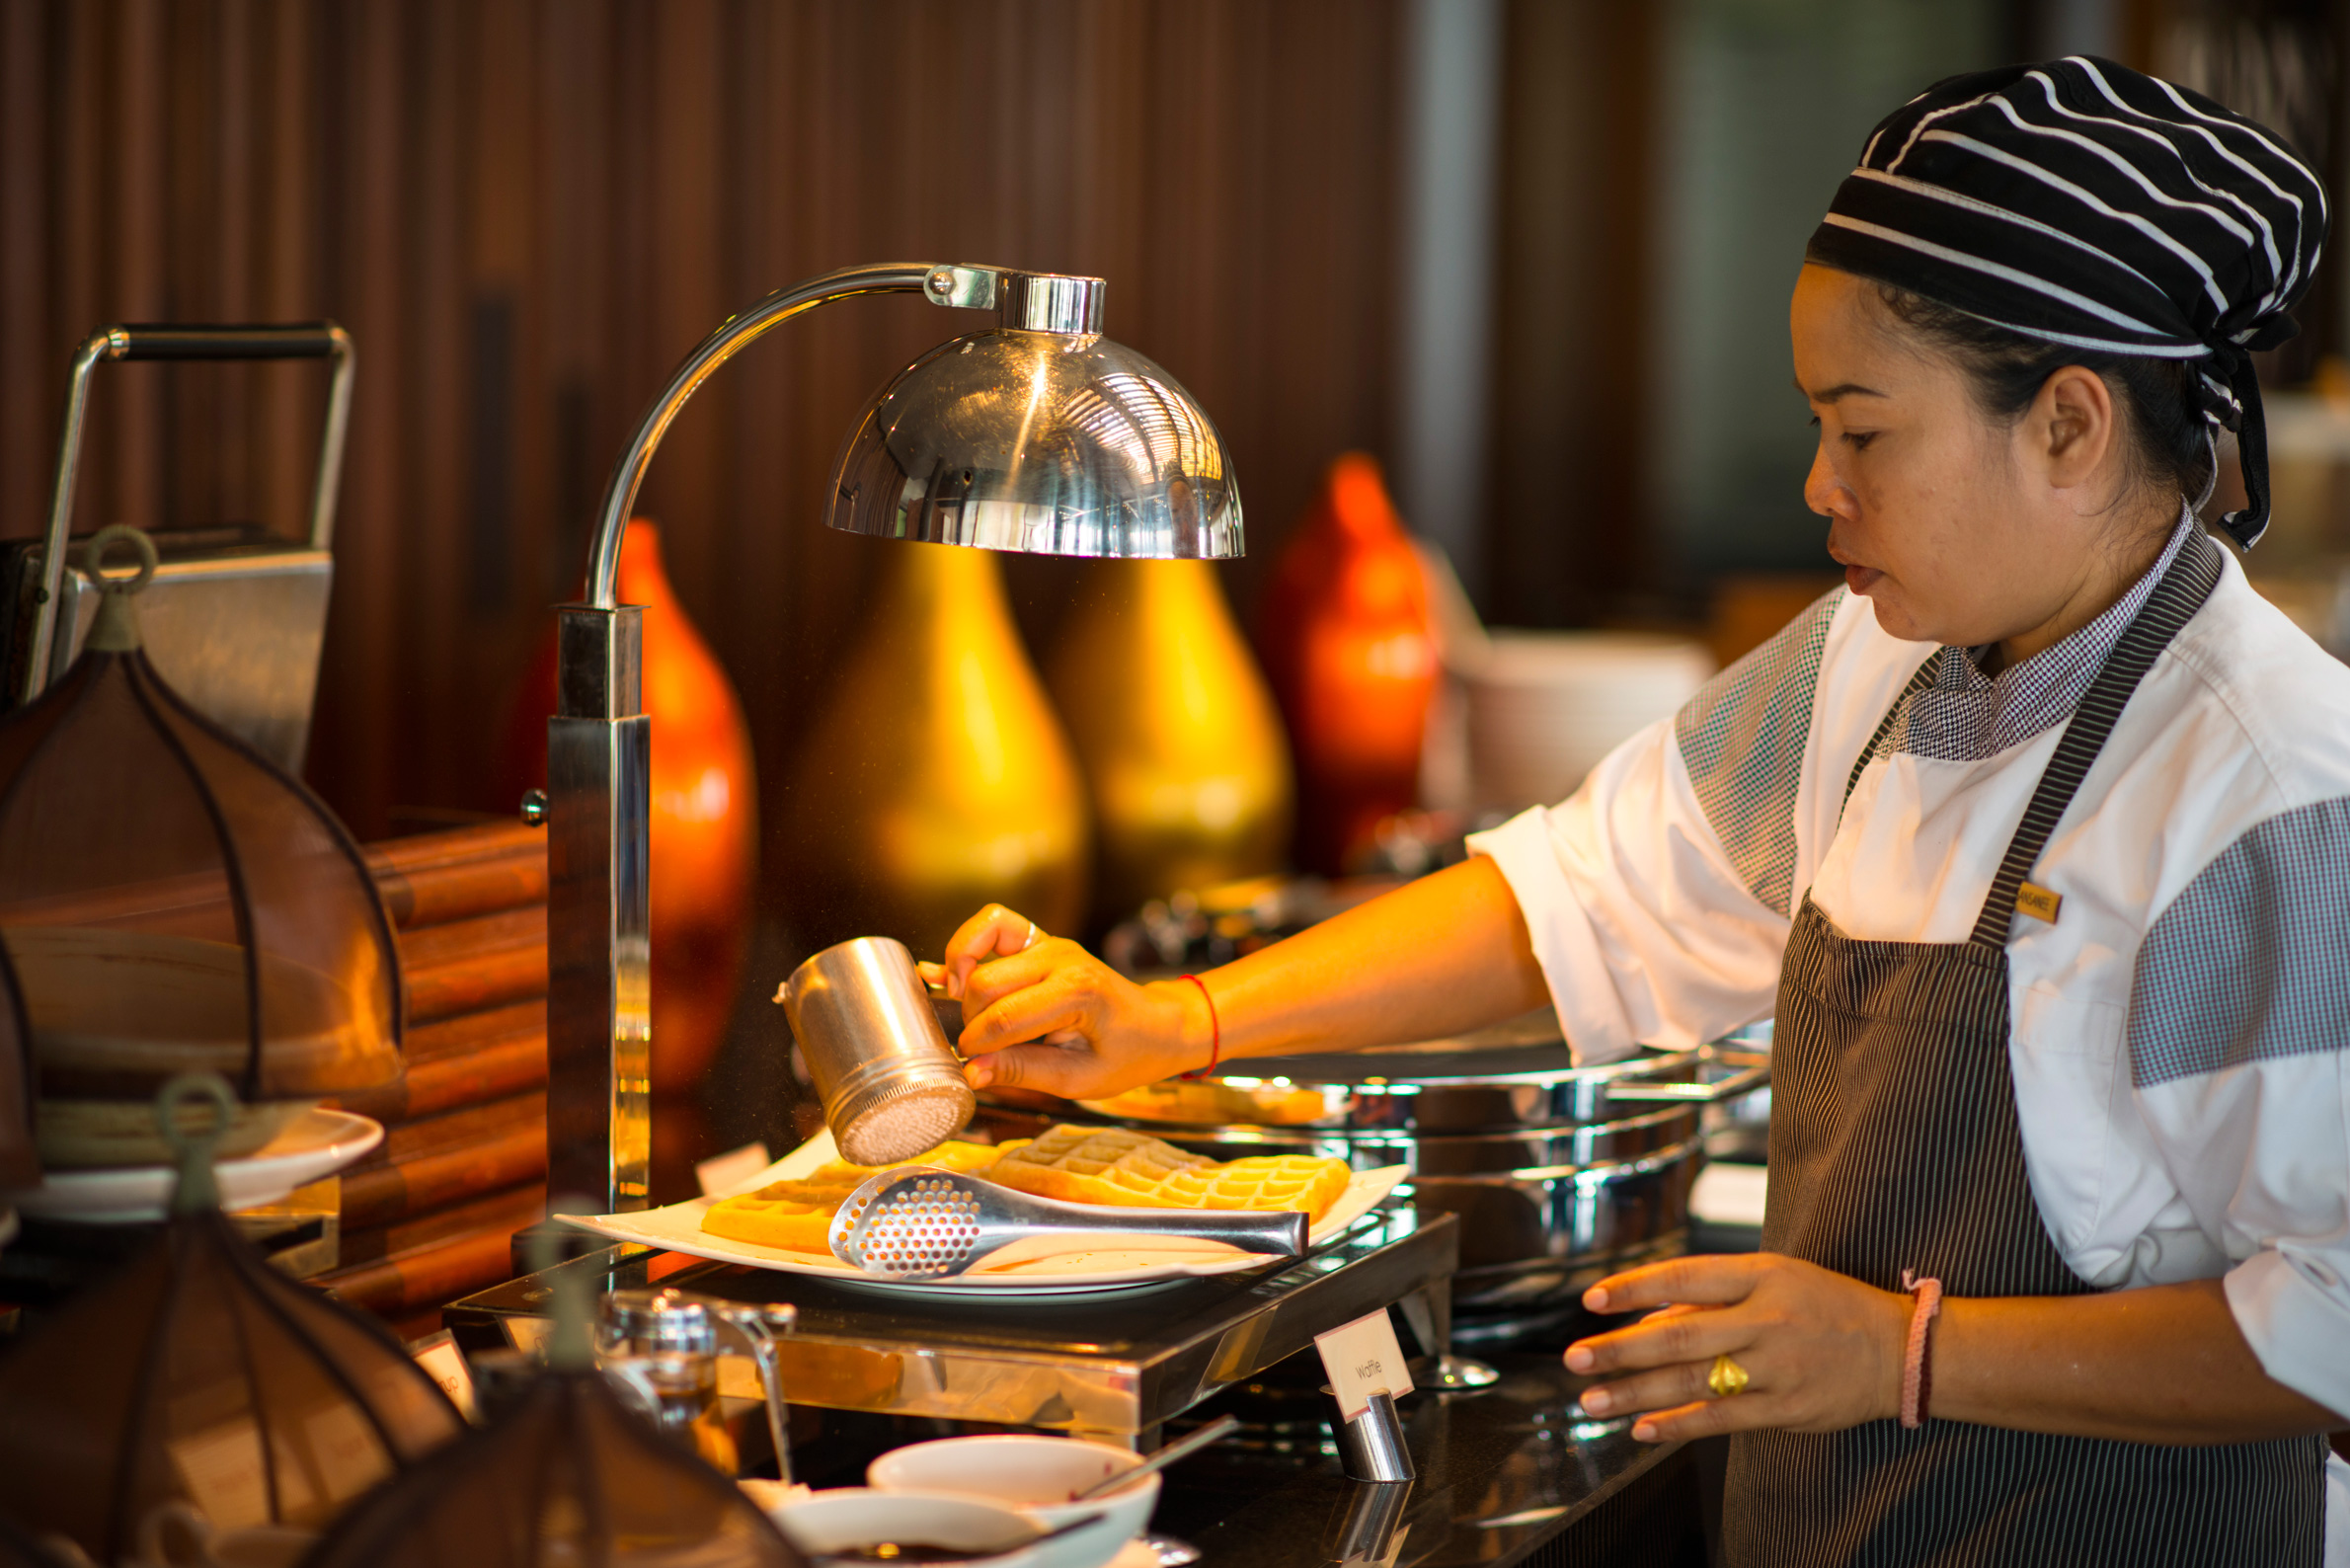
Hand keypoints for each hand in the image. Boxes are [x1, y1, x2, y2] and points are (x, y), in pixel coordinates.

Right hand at [918, 904, 1209, 1098]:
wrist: (1156, 1025)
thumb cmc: (1127, 1054)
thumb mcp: (1079, 1079)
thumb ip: (1023, 1072)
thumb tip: (972, 1073)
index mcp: (1078, 992)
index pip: (1004, 1017)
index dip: (977, 1046)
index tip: (972, 1067)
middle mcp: (1061, 958)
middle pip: (984, 983)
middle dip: (971, 1022)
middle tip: (982, 1051)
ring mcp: (1050, 943)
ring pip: (978, 950)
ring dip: (965, 986)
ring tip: (973, 1016)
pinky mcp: (1040, 940)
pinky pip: (992, 925)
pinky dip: (969, 946)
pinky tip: (965, 978)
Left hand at [1563, 1253, 1913, 1441]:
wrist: (1897, 1350)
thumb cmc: (1824, 1305)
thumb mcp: (1774, 1277)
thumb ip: (1714, 1296)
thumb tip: (1649, 1316)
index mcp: (1761, 1276)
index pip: (1685, 1277)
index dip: (1635, 1287)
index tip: (1592, 1298)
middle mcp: (1766, 1320)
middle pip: (1679, 1335)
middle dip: (1620, 1349)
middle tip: (1574, 1358)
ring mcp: (1777, 1368)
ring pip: (1693, 1382)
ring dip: (1635, 1393)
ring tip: (1593, 1399)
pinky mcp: (1786, 1410)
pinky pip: (1722, 1419)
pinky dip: (1678, 1426)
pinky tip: (1642, 1429)